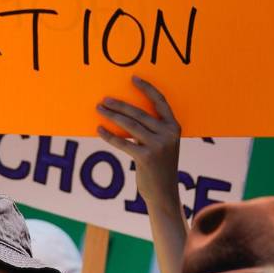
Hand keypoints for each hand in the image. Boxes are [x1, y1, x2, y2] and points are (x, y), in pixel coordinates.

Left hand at [96, 77, 187, 272]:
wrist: (163, 194)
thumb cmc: (159, 167)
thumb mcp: (162, 145)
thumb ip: (152, 129)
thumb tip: (126, 113)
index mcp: (174, 127)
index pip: (161, 101)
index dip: (147, 88)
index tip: (133, 78)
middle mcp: (168, 134)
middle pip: (140, 113)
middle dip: (120, 104)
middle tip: (104, 99)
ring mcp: (158, 146)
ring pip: (130, 125)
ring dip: (111, 116)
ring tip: (99, 109)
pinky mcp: (146, 157)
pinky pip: (123, 142)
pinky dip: (109, 135)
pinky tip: (99, 129)